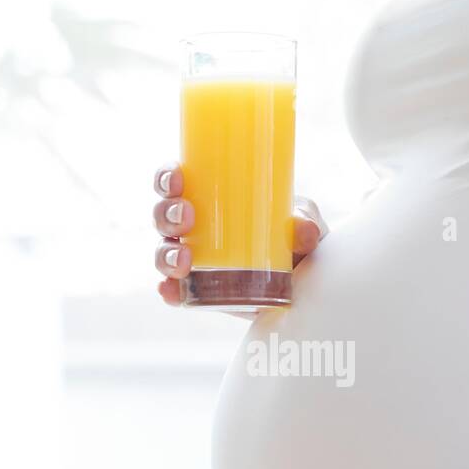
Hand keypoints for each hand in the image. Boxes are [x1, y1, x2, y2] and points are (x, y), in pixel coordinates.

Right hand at [151, 162, 326, 305]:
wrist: (303, 281)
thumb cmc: (294, 239)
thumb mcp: (303, 224)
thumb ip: (305, 221)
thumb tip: (304, 230)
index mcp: (210, 199)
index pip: (176, 182)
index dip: (166, 177)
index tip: (177, 179)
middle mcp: (193, 228)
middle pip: (163, 216)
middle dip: (167, 215)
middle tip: (186, 219)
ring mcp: (193, 261)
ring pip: (164, 252)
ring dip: (166, 253)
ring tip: (184, 260)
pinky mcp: (198, 292)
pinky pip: (175, 290)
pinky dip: (169, 290)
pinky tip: (172, 291)